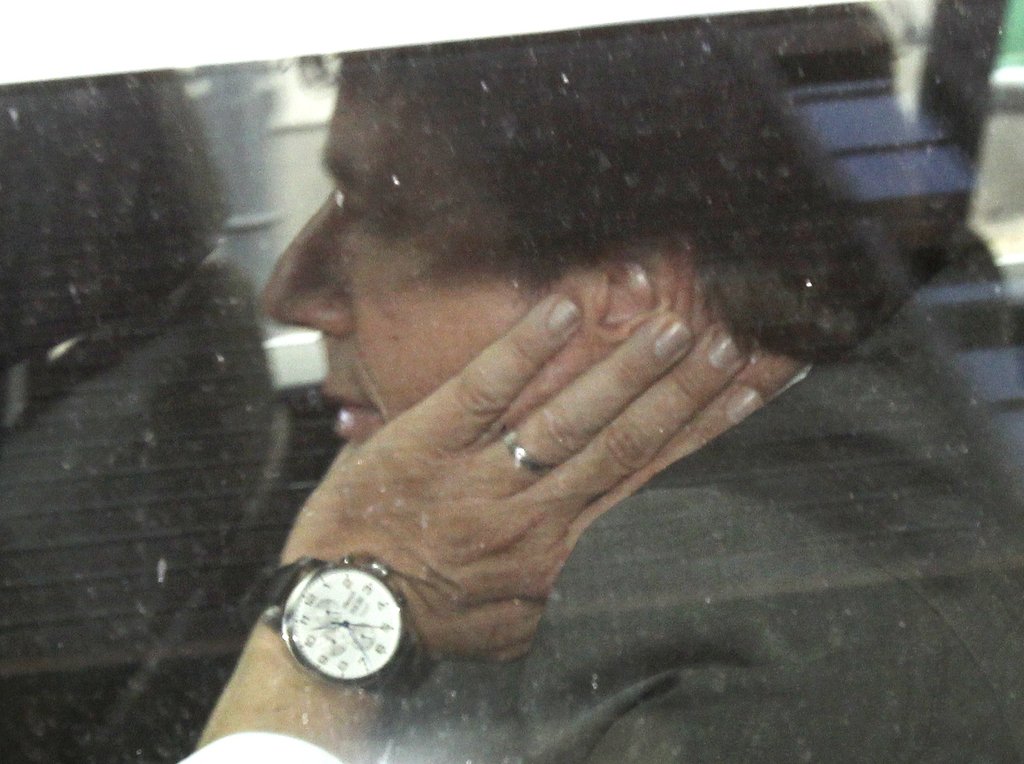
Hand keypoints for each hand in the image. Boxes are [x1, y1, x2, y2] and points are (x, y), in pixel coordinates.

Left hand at [281, 295, 800, 659]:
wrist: (345, 617)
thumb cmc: (427, 615)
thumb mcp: (511, 620)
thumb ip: (557, 584)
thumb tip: (593, 559)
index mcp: (560, 549)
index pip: (648, 478)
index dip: (703, 431)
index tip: (749, 389)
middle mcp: (535, 511)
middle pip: (628, 443)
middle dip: (685, 391)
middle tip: (734, 341)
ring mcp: (483, 473)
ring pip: (572, 418)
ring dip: (628, 373)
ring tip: (676, 328)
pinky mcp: (429, 440)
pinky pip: (483, 388)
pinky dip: (524, 350)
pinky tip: (563, 310)